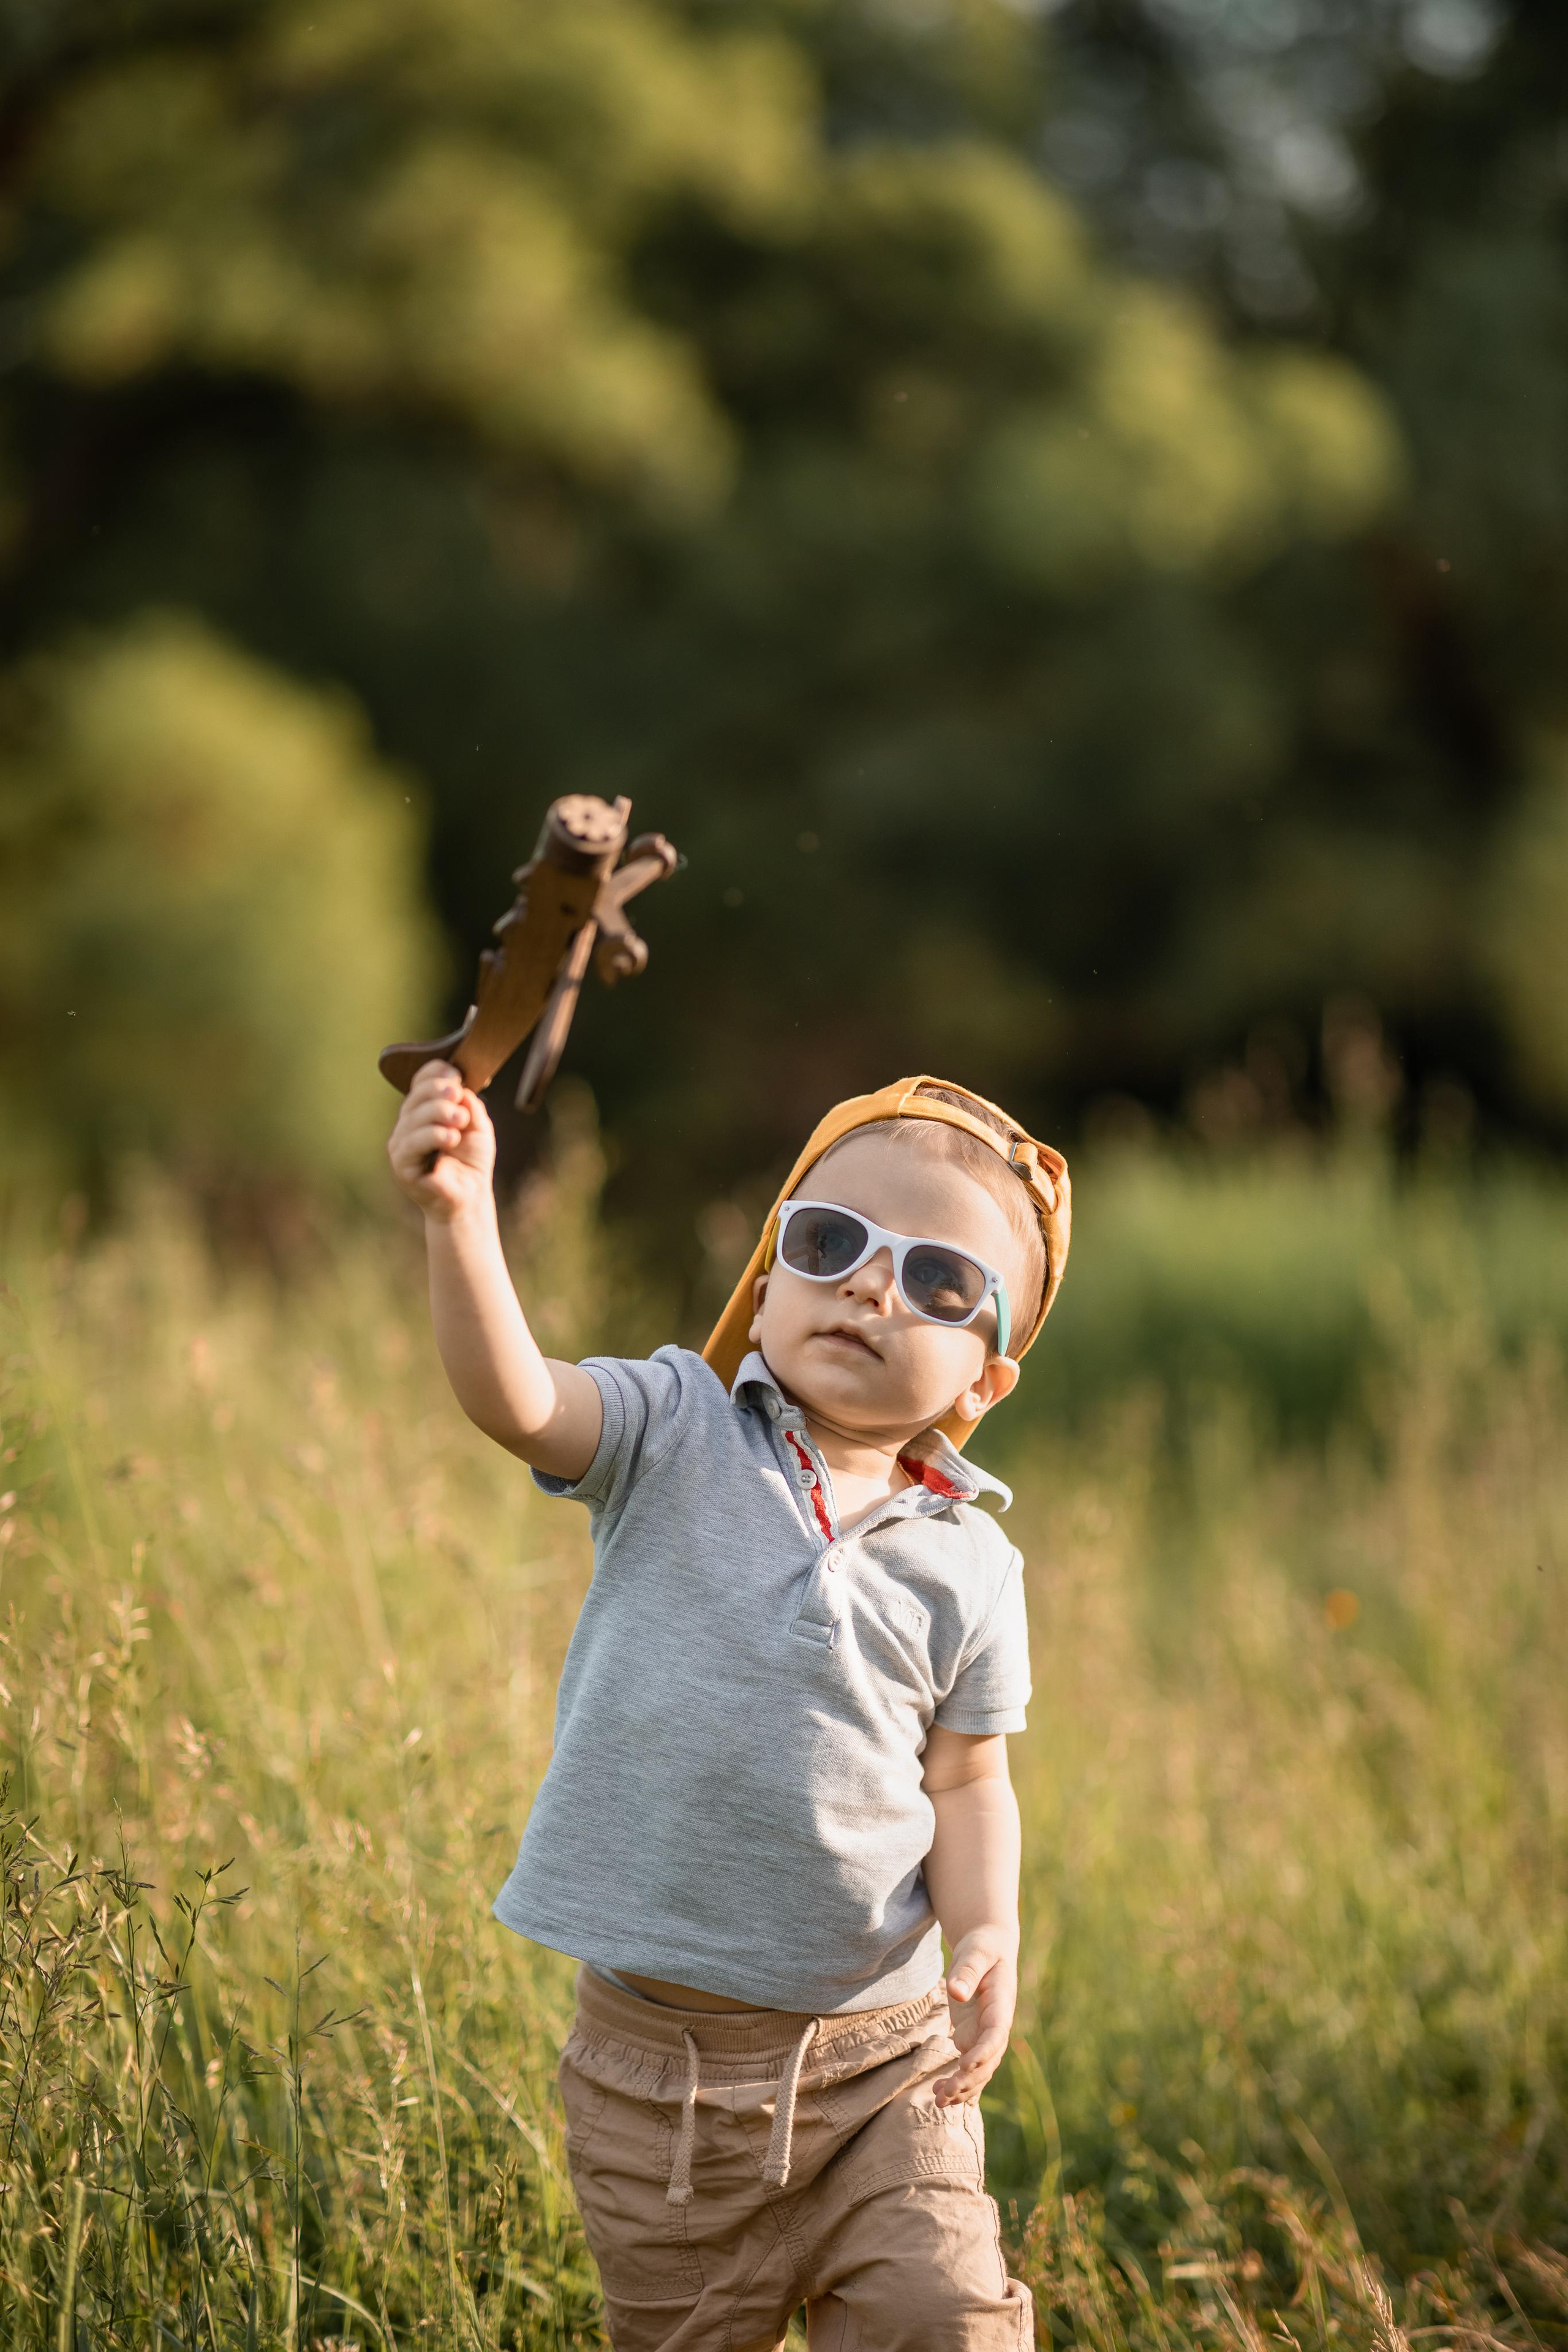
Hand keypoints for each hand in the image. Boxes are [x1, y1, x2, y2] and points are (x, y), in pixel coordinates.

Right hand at [386, 1061, 495, 1222]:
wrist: (470, 1196)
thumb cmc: (471, 1160)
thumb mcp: (477, 1125)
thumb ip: (468, 1104)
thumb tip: (457, 1087)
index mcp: (423, 1111)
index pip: (420, 1083)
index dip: (435, 1073)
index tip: (456, 1073)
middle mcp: (408, 1125)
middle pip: (415, 1096)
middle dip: (438, 1091)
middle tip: (458, 1095)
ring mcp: (401, 1145)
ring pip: (413, 1118)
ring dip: (439, 1113)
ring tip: (461, 1120)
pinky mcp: (401, 1165)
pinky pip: (412, 1144)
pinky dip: (433, 1136)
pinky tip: (451, 1138)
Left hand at [933, 1929, 1016, 2106]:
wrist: (987, 1949)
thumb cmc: (982, 1947)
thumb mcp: (975, 1952)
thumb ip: (967, 1970)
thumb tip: (956, 1993)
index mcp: (1001, 2005)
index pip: (996, 2034)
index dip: (984, 2051)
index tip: (965, 2063)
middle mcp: (996, 2026)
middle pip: (988, 2060)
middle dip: (969, 2079)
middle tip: (944, 2094)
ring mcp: (984, 2035)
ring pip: (979, 2070)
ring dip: (962, 2088)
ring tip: (938, 2101)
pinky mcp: (972, 2037)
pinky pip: (968, 2067)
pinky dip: (958, 2083)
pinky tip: (940, 2096)